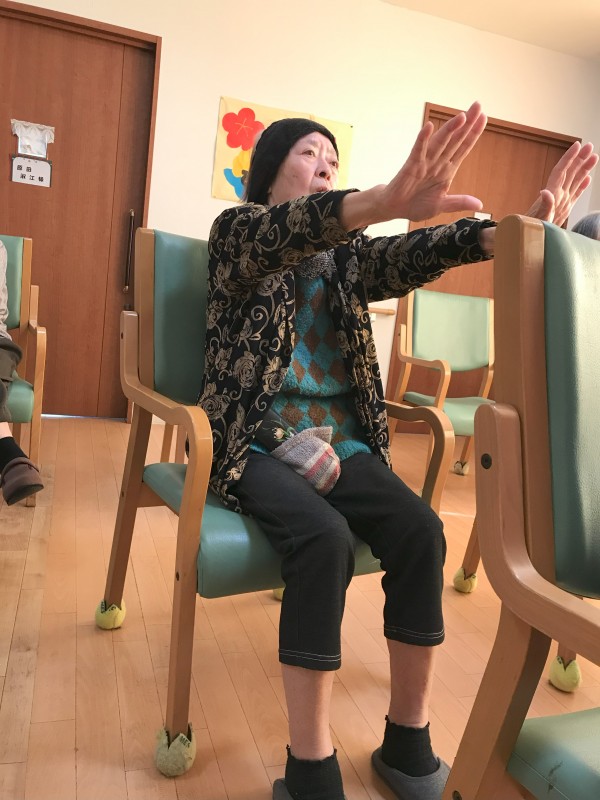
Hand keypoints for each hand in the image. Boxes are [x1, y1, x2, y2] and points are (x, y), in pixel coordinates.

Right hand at [379, 101, 486, 220]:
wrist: (395, 208)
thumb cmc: (416, 204)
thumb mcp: (441, 205)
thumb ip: (459, 202)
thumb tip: (479, 205)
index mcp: (447, 169)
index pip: (463, 147)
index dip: (473, 133)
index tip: (484, 117)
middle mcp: (438, 161)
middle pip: (455, 139)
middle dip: (466, 123)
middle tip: (478, 105)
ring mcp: (424, 162)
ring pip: (440, 142)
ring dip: (450, 129)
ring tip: (461, 116)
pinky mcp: (411, 165)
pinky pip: (418, 150)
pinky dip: (422, 139)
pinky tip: (429, 127)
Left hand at [526, 141, 598, 225]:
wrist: (529, 238)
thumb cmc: (533, 230)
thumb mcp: (540, 219)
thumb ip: (545, 206)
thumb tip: (545, 192)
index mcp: (553, 195)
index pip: (561, 172)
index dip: (568, 158)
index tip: (577, 145)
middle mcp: (558, 195)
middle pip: (570, 172)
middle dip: (580, 158)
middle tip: (590, 145)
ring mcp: (562, 201)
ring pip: (575, 180)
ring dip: (583, 168)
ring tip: (593, 157)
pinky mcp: (564, 209)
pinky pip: (575, 194)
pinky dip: (582, 185)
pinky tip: (587, 179)